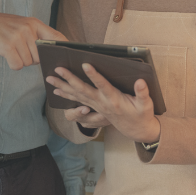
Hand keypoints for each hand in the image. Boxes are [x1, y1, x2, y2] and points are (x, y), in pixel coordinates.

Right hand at [0, 12, 65, 70]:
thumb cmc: (6, 27)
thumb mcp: (24, 25)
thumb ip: (38, 35)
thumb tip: (52, 52)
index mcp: (35, 23)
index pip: (56, 36)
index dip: (64, 46)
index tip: (68, 55)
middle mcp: (28, 29)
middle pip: (39, 56)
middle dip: (31, 58)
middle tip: (20, 49)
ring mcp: (17, 37)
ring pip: (28, 62)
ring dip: (20, 60)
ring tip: (12, 50)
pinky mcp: (8, 46)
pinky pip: (18, 65)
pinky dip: (13, 64)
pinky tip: (7, 55)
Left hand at [45, 64, 159, 143]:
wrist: (136, 130)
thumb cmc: (141, 115)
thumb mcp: (146, 105)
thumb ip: (143, 93)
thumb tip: (141, 81)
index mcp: (114, 100)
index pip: (103, 86)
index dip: (94, 75)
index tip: (85, 64)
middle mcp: (102, 103)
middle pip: (83, 90)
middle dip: (69, 79)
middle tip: (58, 69)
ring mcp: (96, 106)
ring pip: (76, 95)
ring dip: (62, 86)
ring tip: (49, 79)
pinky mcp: (93, 107)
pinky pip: (77, 100)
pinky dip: (66, 94)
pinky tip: (56, 90)